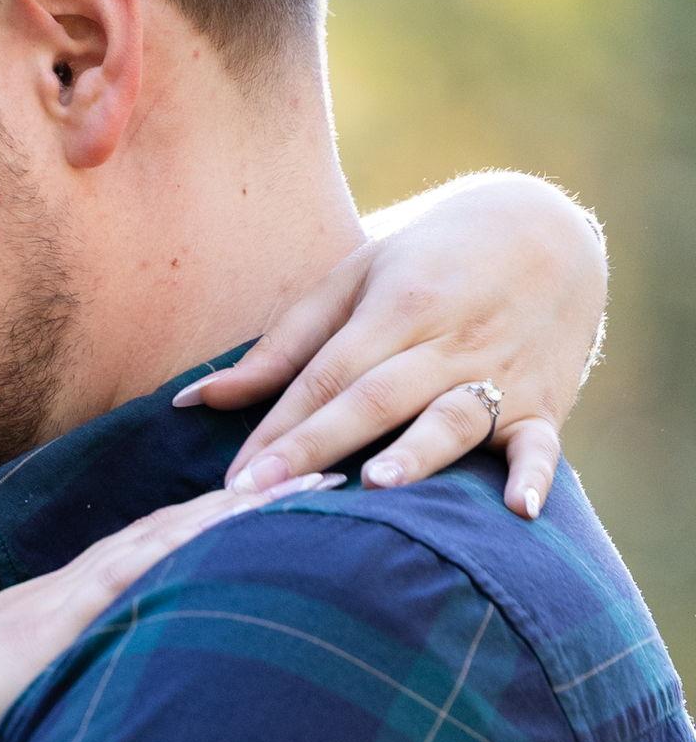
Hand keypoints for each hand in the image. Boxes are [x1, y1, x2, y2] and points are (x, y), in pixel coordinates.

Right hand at [0, 472, 334, 741]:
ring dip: (245, 509)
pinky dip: (202, 541)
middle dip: (247, 500)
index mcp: (46, 615)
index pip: (140, 557)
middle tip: (326, 465)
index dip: (206, 527)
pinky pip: (144, 570)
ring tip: (319, 480)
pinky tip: (254, 524)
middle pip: (168, 532)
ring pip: (168, 537)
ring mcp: (60, 603)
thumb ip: (42, 710)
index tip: (269, 503)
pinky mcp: (60, 626)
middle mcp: (60, 593)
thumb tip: (77, 733)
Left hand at [180, 172, 606, 519]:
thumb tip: (195, 400)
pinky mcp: (545, 403)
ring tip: (377, 487)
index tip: (235, 480)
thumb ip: (279, 348)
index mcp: (397, 307)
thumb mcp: (352, 282)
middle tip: (265, 495)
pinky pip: (541, 443)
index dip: (278, 429)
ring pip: (454, 417)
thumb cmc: (425, 265)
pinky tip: (520, 510)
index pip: (327, 376)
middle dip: (318, 447)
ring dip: (418, 454)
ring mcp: (500, 374)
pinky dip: (535, 475)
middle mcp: (448, 342)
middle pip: (376, 398)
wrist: (547, 231)